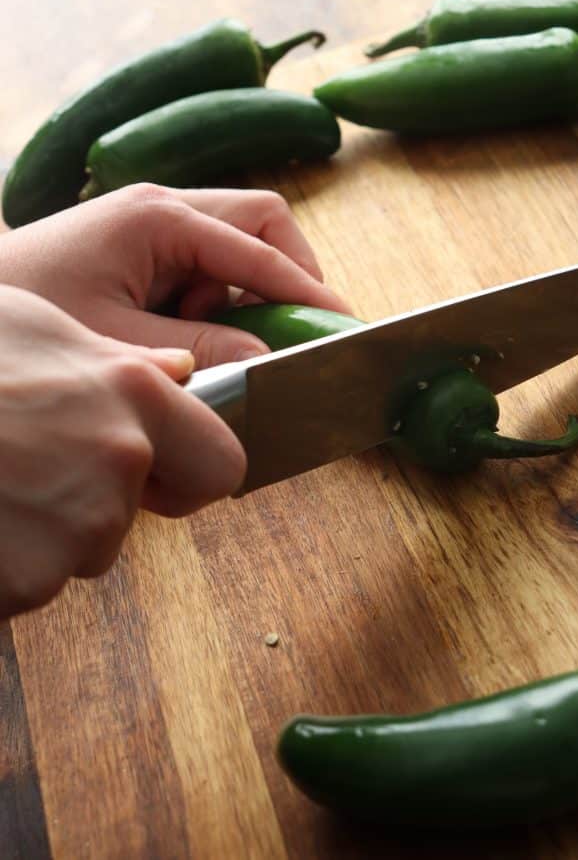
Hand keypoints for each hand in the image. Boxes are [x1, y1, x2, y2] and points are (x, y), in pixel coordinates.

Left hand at [0, 184, 350, 367]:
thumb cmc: (29, 313)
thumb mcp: (120, 342)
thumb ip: (201, 348)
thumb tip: (267, 358)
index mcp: (159, 217)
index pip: (259, 241)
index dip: (305, 285)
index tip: (341, 323)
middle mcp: (163, 207)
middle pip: (260, 224)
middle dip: (288, 276)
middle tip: (298, 330)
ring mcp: (155, 224)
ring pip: (237, 246)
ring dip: (244, 296)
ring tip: (215, 343)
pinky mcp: (146, 247)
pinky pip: (207, 267)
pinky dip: (215, 304)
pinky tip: (184, 339)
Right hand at [0, 283, 247, 618]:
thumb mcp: (31, 326)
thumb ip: (116, 359)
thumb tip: (179, 375)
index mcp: (133, 396)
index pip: (222, 465)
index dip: (192, 473)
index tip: (161, 472)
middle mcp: (117, 463)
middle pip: (135, 515)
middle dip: (101, 507)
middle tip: (31, 470)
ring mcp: (71, 529)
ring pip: (75, 552)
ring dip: (37, 533)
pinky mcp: (23, 583)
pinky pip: (26, 584)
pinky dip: (0, 565)